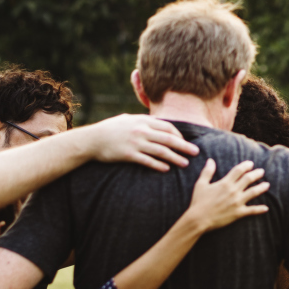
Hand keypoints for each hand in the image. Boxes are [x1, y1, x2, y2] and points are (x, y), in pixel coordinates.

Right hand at [80, 114, 199, 171]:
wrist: (92, 139)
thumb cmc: (111, 129)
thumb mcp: (128, 119)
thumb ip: (143, 121)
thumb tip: (158, 124)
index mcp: (143, 120)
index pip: (168, 127)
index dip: (179, 135)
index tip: (185, 142)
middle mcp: (141, 130)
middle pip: (168, 139)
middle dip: (184, 146)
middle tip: (196, 152)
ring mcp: (135, 143)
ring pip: (161, 151)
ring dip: (175, 157)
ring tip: (185, 163)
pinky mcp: (129, 155)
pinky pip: (147, 161)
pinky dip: (158, 165)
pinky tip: (166, 169)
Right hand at [179, 159, 269, 231]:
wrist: (199, 219)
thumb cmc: (198, 201)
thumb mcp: (201, 184)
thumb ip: (207, 171)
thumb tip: (210, 160)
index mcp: (225, 183)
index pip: (239, 170)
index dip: (246, 165)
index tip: (251, 164)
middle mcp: (233, 191)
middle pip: (248, 179)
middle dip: (256, 174)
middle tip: (262, 171)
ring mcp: (237, 202)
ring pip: (253, 192)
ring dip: (261, 188)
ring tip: (267, 185)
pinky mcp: (238, 213)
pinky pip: (252, 210)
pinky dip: (260, 209)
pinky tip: (266, 208)